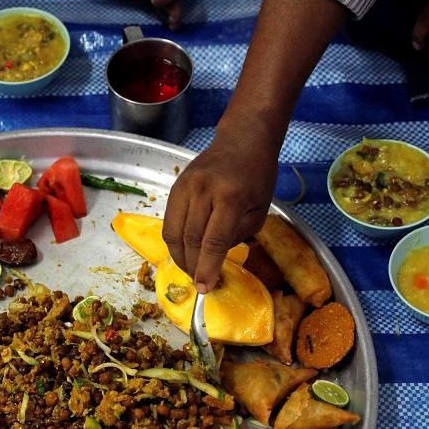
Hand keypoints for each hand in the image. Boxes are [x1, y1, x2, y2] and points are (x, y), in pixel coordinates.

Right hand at [163, 118, 279, 291]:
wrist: (242, 140)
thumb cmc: (257, 176)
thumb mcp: (259, 211)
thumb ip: (237, 236)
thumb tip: (214, 259)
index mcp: (231, 197)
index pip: (213, 242)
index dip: (207, 268)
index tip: (205, 288)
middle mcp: (204, 191)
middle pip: (191, 240)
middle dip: (193, 266)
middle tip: (199, 282)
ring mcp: (186, 187)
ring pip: (174, 233)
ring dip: (180, 257)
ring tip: (190, 269)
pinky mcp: (176, 186)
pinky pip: (169, 221)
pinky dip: (174, 241)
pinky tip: (184, 250)